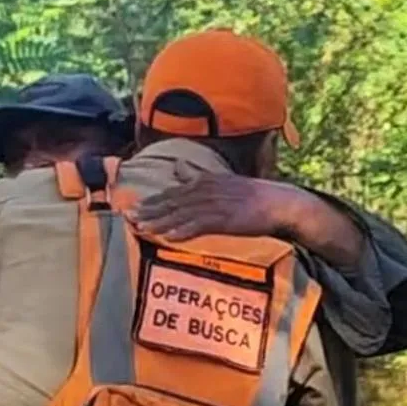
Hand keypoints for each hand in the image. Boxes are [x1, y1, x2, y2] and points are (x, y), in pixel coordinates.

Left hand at [129, 172, 305, 241]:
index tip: (132, 208)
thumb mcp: (221, 180)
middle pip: (171, 202)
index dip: (151, 201)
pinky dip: (182, 230)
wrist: (278, 202)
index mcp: (203, 181)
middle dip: (149, 211)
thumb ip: (196, 176)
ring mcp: (215, 204)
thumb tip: (176, 168)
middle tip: (128, 218)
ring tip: (142, 229)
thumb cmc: (251, 195)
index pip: (171, 192)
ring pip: (181, 214)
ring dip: (160, 222)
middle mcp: (205, 190)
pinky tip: (168, 237)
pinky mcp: (224, 218)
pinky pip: (199, 225)